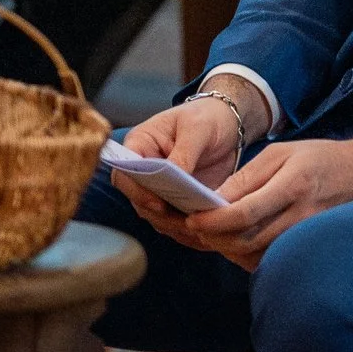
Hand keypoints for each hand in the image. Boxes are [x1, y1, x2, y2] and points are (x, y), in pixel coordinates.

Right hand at [111, 95, 246, 249]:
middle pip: (139, 201)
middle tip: (187, 222)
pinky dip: (188, 229)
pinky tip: (206, 235)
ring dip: (175, 226)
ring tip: (200, 231)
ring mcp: (158, 188)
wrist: (227, 123)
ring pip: (156, 216)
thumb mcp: (198, 127)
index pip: (125, 173)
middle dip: (161, 215)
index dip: (137, 191)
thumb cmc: (206, 116)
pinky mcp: (176, 201)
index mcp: (139, 145)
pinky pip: (175, 220)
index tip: (160, 203)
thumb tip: (175, 176)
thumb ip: (184, 151)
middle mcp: (143, 170)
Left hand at [184, 129, 352, 271]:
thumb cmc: (321, 158)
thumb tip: (214, 200)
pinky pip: (267, 260)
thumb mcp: (283, 153)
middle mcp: (299, 216)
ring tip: (213, 233)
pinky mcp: (306, 248)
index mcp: (292, 186)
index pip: (243, 213)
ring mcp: (305, 236)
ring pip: (253, 255)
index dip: (212, 220)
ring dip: (226, 248)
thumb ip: (248, 176)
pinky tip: (237, 241)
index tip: (192, 218)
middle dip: (213, 237)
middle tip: (197, 226)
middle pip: (244, 240)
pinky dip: (245, 255)